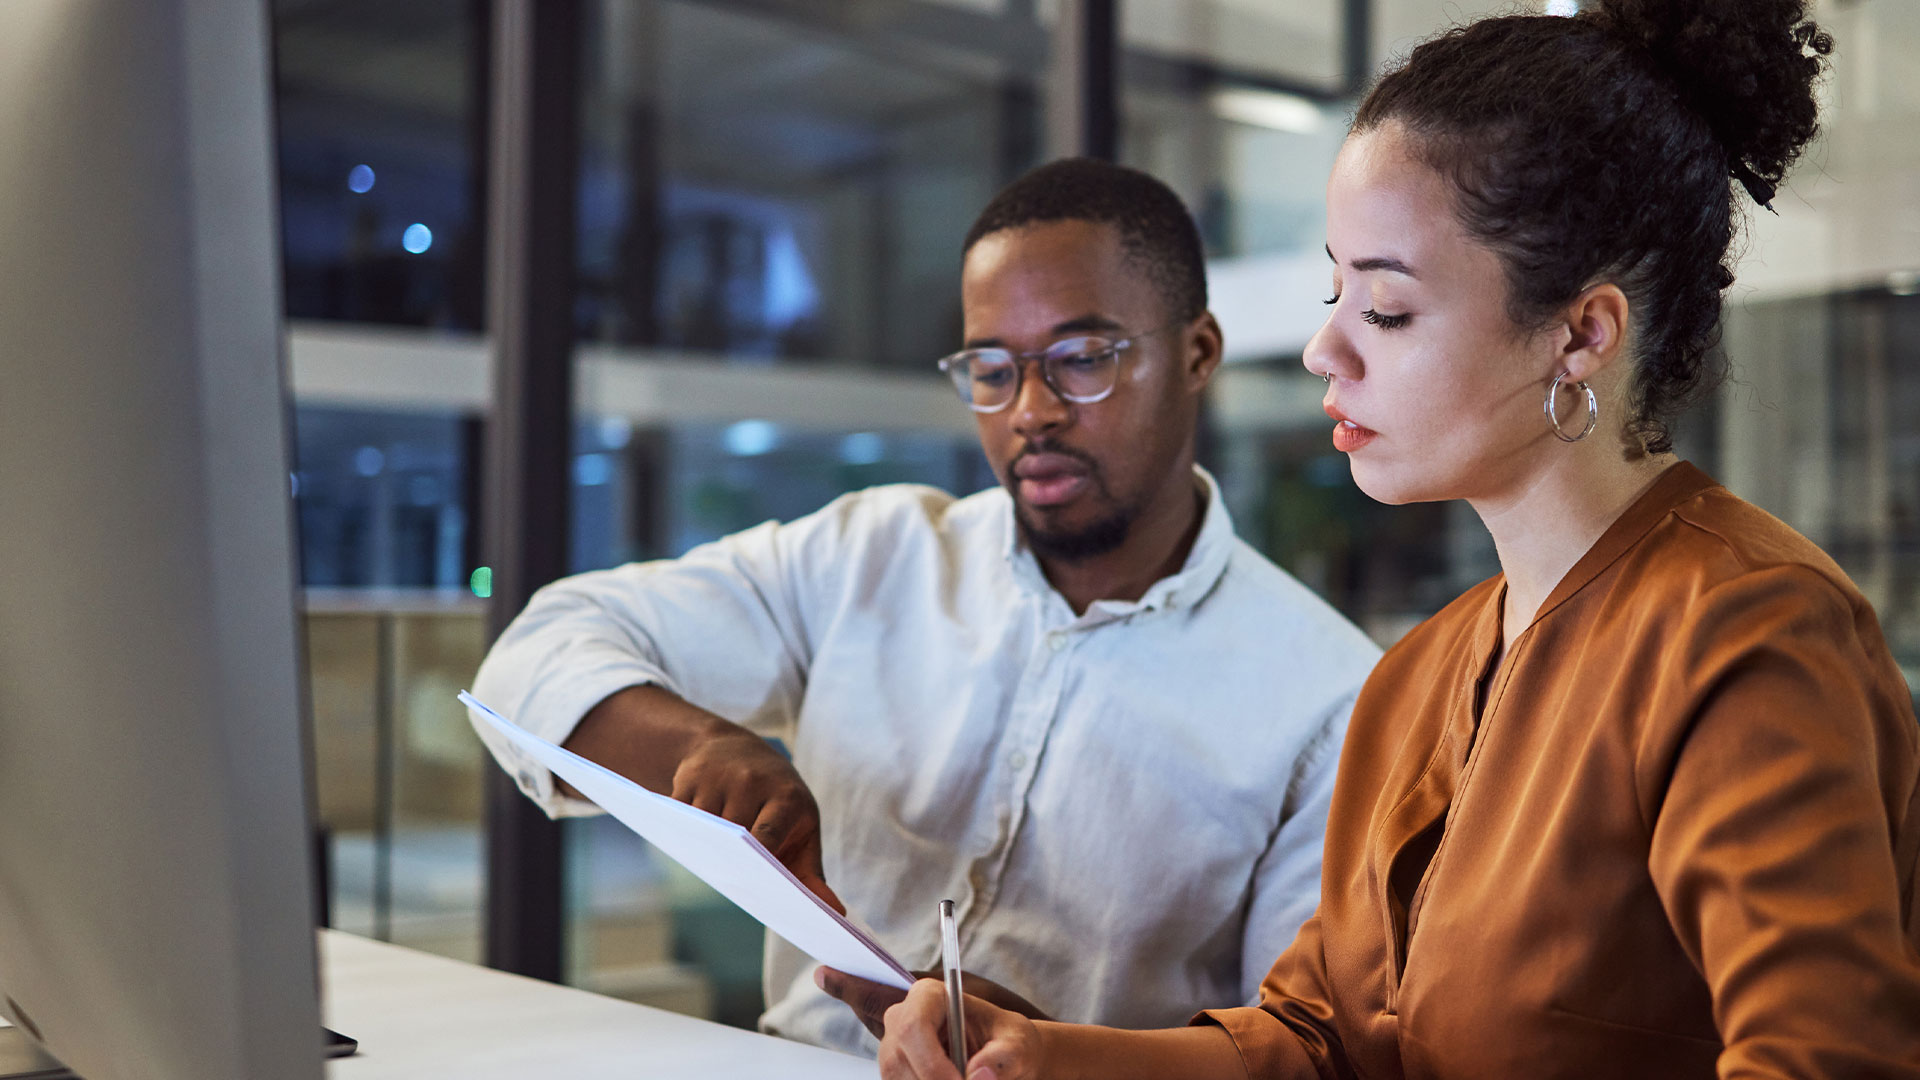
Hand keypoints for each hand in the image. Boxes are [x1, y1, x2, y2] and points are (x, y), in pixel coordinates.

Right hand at [672, 725, 843, 912]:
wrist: (738, 750)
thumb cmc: (777, 800)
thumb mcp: (802, 827)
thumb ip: (812, 872)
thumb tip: (835, 913)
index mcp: (785, 796)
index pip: (769, 835)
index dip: (760, 861)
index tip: (756, 887)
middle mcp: (751, 782)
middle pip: (733, 833)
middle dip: (731, 861)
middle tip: (732, 883)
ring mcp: (718, 776)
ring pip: (703, 826)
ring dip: (704, 847)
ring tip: (712, 863)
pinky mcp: (689, 775)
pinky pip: (679, 813)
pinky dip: (682, 830)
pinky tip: (689, 840)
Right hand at [878, 978, 1044, 1079]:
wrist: (1003, 1059)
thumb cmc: (1007, 1042)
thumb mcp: (1017, 1044)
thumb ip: (1003, 1056)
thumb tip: (977, 1074)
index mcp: (929, 997)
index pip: (913, 1027)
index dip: (932, 1063)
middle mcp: (902, 1020)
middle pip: (898, 1061)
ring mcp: (892, 1050)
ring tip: (966, 1079)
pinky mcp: (894, 1074)